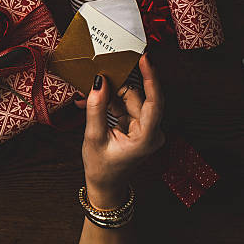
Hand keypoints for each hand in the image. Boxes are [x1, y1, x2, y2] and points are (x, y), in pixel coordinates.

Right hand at [78, 54, 164, 208]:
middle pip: (139, 97)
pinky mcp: (137, 125)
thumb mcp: (94, 137)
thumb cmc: (101, 167)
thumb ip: (96, 108)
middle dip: (118, 85)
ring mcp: (145, 128)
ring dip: (110, 93)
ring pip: (130, 99)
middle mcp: (151, 131)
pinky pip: (125, 106)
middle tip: (100, 71)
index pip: (154, 103)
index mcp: (147, 138)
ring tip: (89, 93)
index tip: (145, 59)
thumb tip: (98, 81)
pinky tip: (93, 100)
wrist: (105, 184)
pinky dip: (110, 102)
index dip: (151, 78)